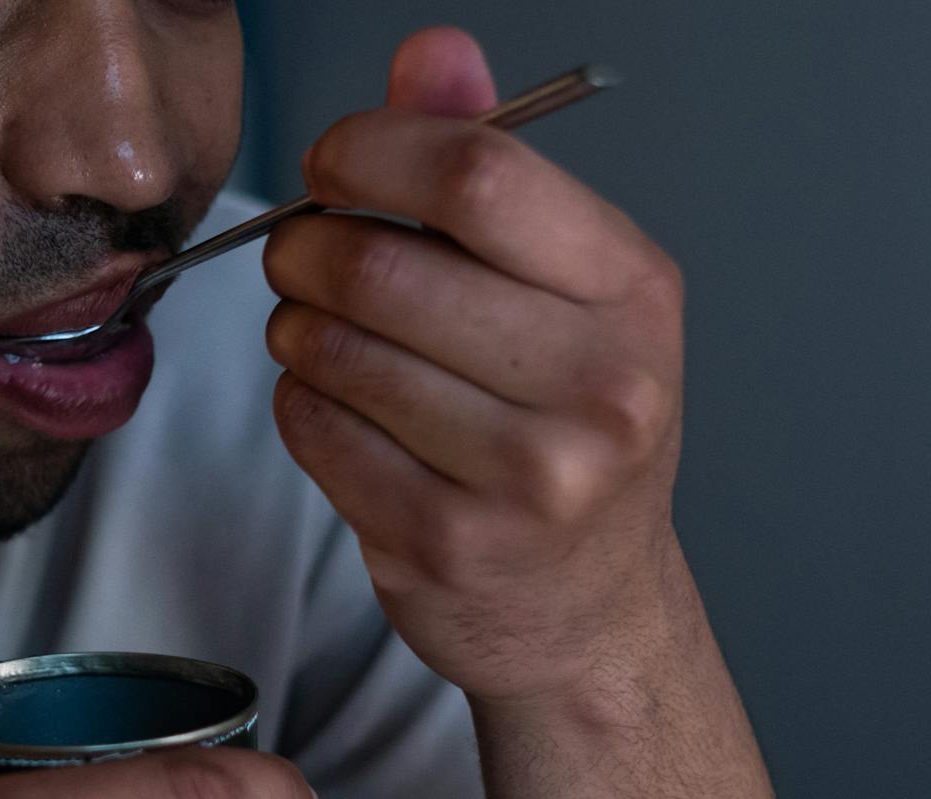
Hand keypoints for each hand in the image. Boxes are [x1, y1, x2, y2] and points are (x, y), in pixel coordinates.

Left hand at [264, 28, 686, 706]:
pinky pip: (315, 432)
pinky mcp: (447, 543)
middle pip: (386, 265)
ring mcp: (527, 479)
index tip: (336, 163)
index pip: (479, 177)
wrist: (587, 610)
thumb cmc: (572, 434)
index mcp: (634, 298)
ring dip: (297, 329)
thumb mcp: (569, 296)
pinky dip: (301, 405)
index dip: (374, 149)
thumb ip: (495, 170)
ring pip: (336, 351)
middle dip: (310, 246)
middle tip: (302, 256)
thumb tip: (434, 55)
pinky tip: (337, 410)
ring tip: (318, 335)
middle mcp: (599, 388)